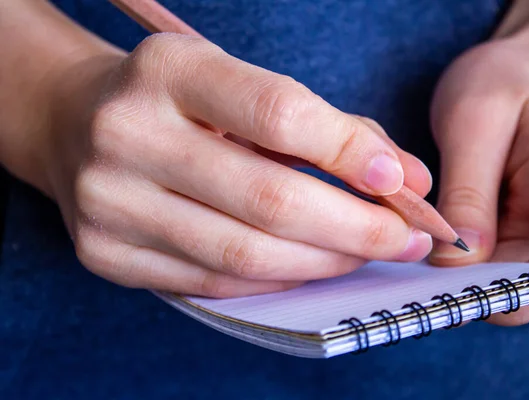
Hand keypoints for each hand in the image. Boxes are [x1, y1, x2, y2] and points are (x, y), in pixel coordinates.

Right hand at [44, 33, 433, 297]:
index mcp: (170, 71)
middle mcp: (128, 133)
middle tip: (404, 239)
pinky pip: (213, 281)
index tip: (399, 181)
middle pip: (269, 199)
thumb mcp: (244, 86)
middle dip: (355, 228)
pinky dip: (275, 279)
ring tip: (364, 255)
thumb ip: (328, 127)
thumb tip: (405, 178)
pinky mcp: (105, 252)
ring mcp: (109, 201)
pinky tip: (307, 266)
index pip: (278, 114)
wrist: (77, 121)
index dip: (349, 152)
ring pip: (244, 253)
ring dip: (323, 261)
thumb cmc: (179, 101)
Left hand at [428, 39, 528, 324]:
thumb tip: (456, 262)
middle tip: (422, 281)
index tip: (472, 286)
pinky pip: (488, 269)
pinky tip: (421, 252)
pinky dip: (455, 270)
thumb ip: (468, 192)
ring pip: (510, 286)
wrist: (511, 77)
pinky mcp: (512, 237)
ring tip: (415, 261)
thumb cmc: (499, 85)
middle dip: (485, 294)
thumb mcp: (473, 123)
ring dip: (464, 285)